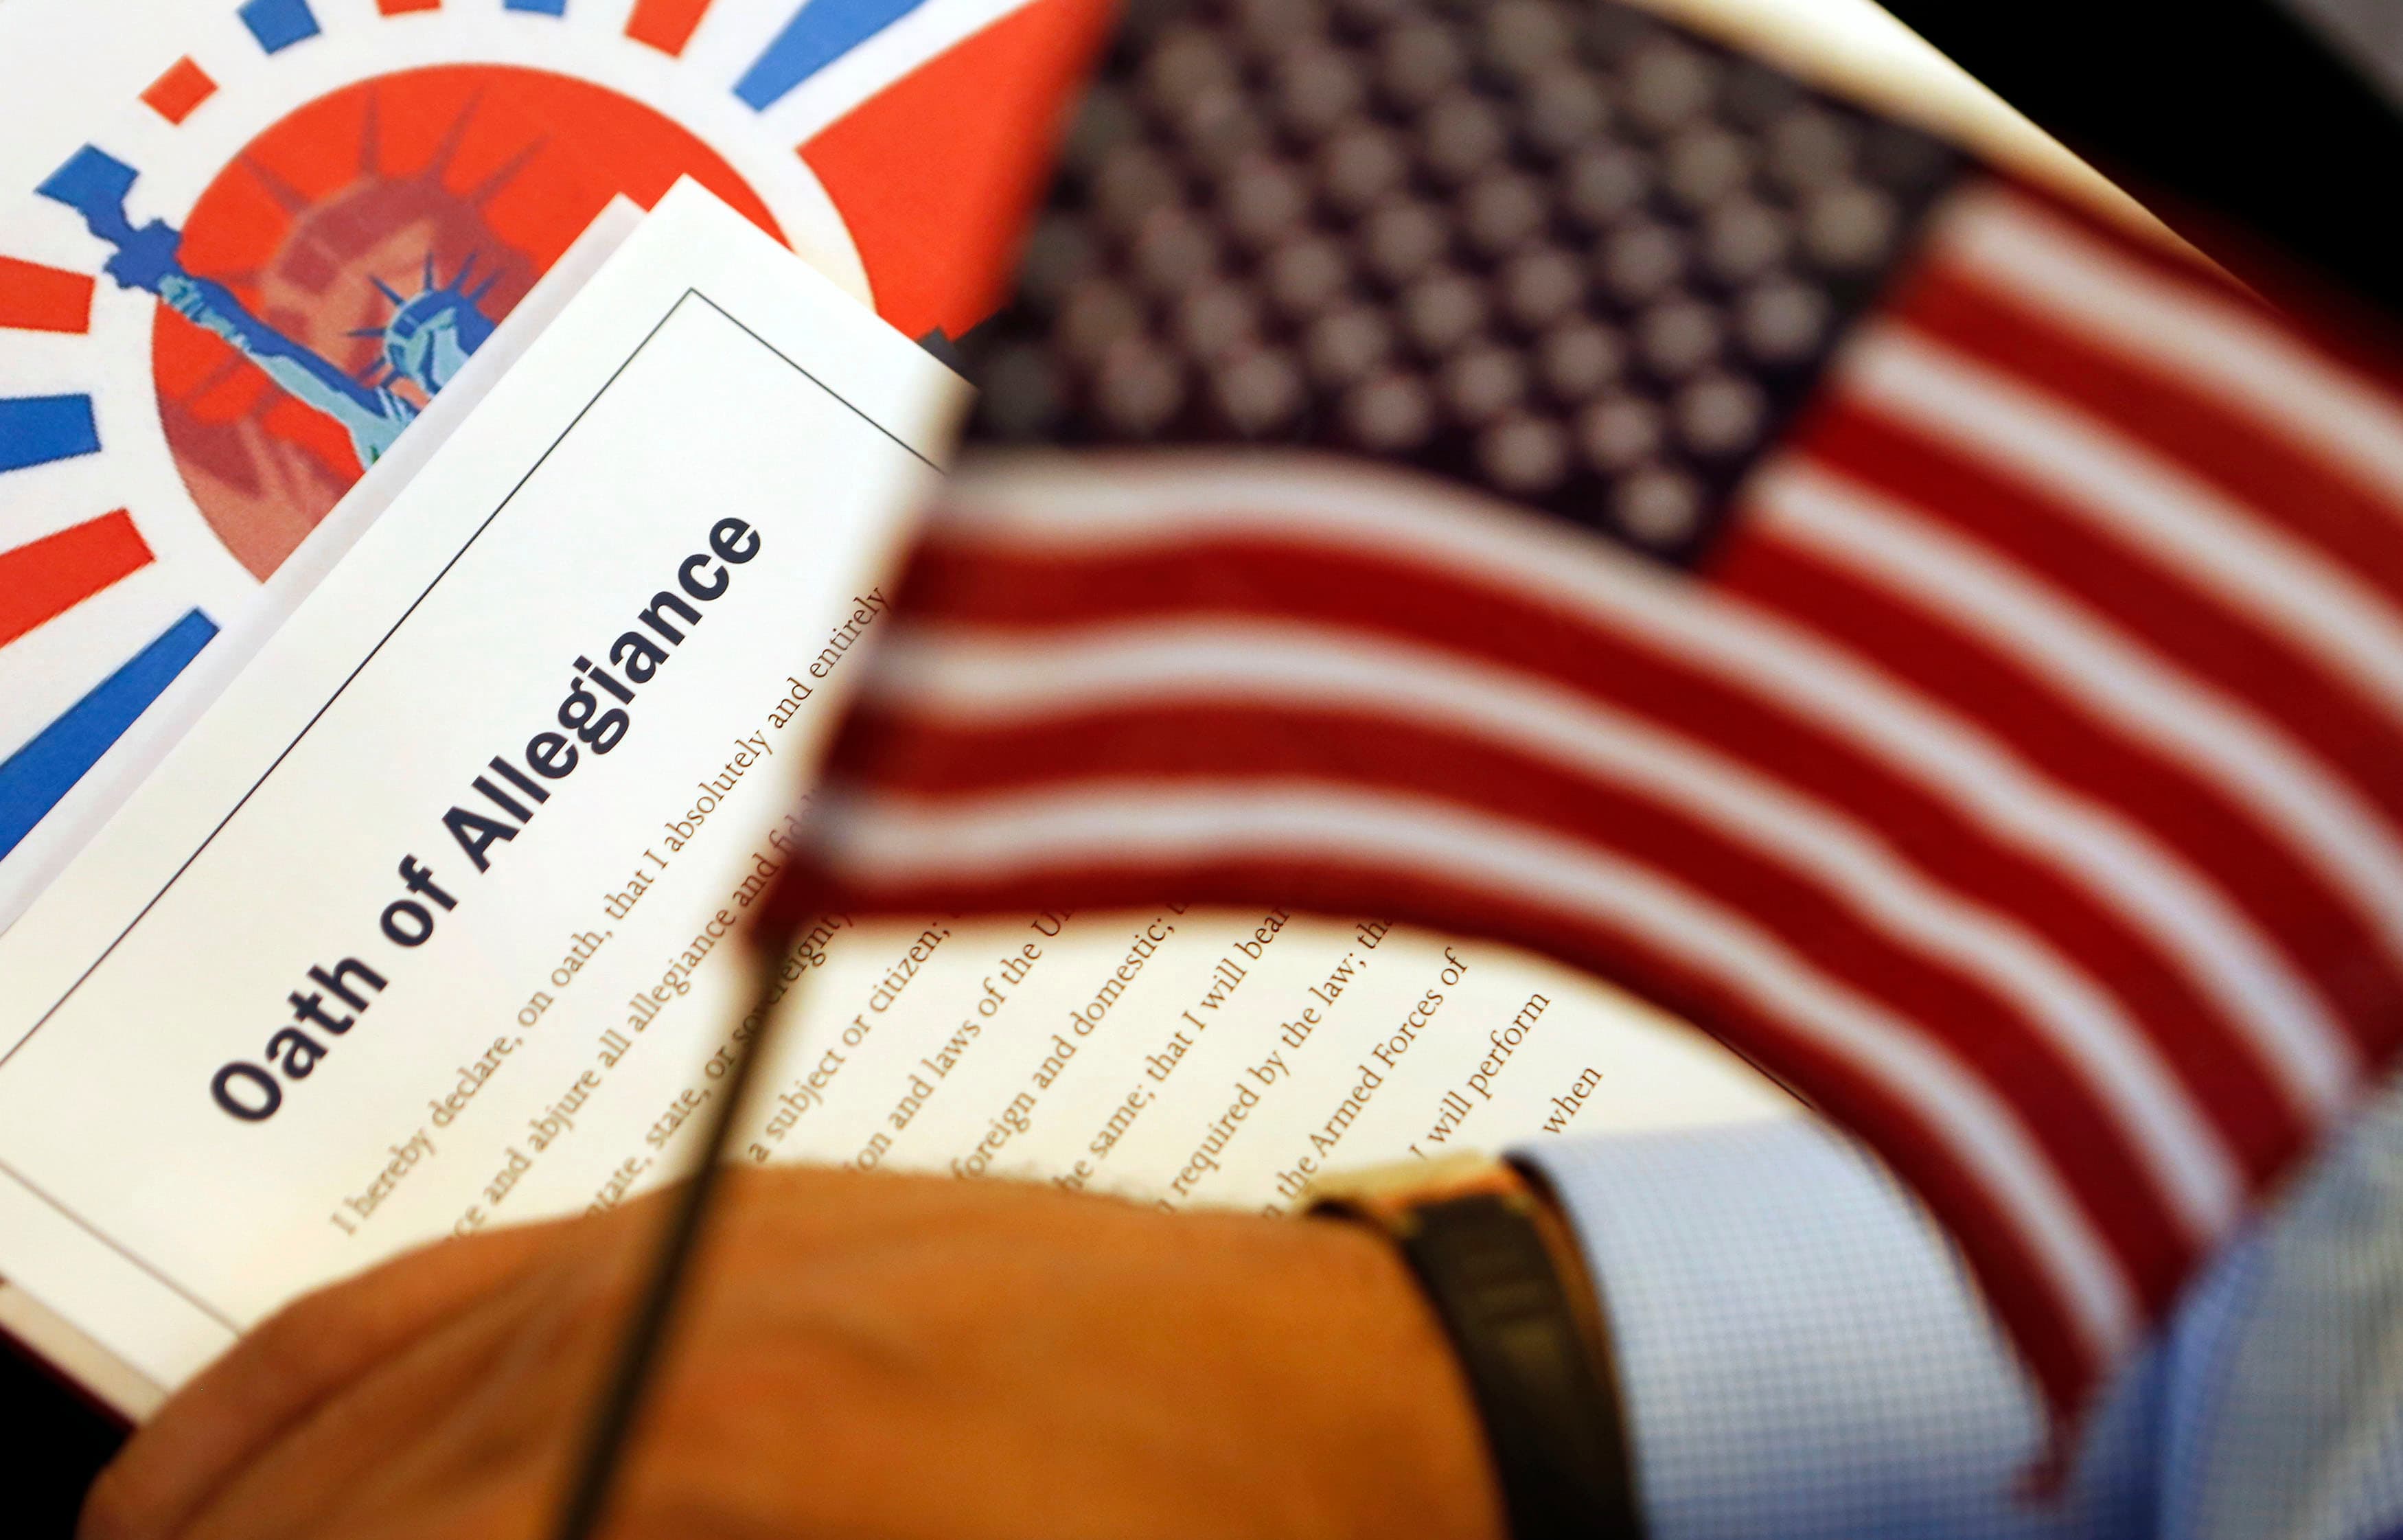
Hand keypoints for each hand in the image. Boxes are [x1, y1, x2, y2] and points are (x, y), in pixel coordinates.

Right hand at [82, 1167, 1506, 1539]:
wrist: (1350, 1400)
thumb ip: (651, 1533)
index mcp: (708, 1459)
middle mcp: (658, 1321)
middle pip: (350, 1494)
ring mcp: (678, 1238)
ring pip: (351, 1394)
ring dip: (241, 1502)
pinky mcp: (716, 1208)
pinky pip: (425, 1296)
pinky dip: (300, 1397)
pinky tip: (237, 1470)